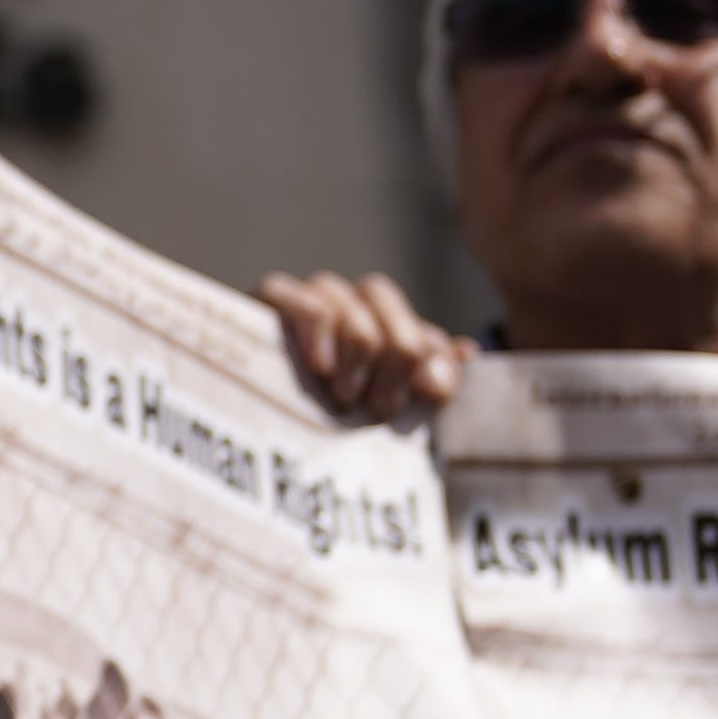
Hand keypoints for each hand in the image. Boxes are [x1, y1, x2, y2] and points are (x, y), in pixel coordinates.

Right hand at [257, 271, 469, 426]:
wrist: (250, 420)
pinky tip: (322, 368)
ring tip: (347, 397)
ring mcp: (310, 297)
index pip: (418, 328)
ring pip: (348, 303)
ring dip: (358, 353)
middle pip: (383, 296)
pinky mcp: (272, 301)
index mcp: (384, 328)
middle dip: (395, 353)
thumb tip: (467, 352)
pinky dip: (321, 334)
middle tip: (383, 406)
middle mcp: (348, 302)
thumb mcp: (384, 406)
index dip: (433, 357)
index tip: (434, 394)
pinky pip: (307, 302)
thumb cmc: (327, 422)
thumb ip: (427, 381)